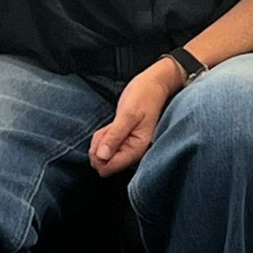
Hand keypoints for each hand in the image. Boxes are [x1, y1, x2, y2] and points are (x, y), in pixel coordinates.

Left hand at [89, 60, 181, 176]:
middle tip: (108, 128)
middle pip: (104, 163)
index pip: (109, 168)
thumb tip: (101, 157)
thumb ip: (115, 136)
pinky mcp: (123, 138)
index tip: (101, 138)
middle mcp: (132, 152)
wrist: (154, 84)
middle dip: (98, 147)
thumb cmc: (144, 96)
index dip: (98, 156)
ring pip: (103, 153)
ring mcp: (127, 145)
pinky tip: (111, 124)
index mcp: (136, 150)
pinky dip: (103, 135)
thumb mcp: (128, 114)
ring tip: (112, 124)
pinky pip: (106, 144)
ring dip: (101, 140)